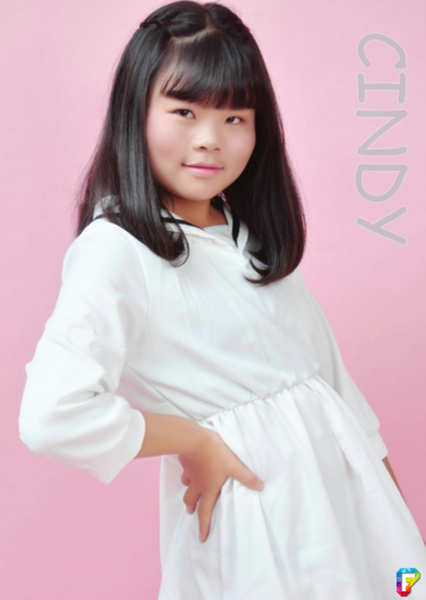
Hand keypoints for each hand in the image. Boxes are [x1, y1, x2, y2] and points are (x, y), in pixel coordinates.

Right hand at [178, 428, 264, 543]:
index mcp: (209, 488)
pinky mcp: (186, 462)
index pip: (205, 511)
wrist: (194, 440)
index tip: (201, 538)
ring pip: (186, 486)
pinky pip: (185, 471)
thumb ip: (246, 477)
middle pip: (191, 500)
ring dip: (188, 492)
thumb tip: (260, 486)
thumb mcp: (234, 466)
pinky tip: (190, 469)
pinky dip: (187, 474)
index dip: (204, 526)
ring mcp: (190, 473)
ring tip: (189, 493)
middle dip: (191, 508)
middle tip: (191, 513)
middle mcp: (198, 483)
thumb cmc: (215, 454)